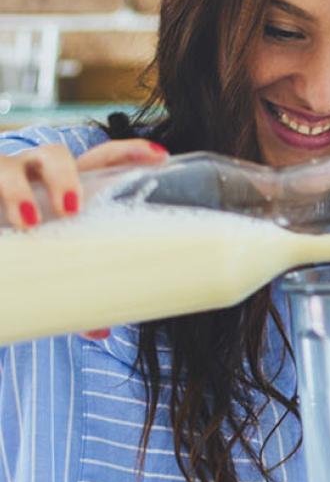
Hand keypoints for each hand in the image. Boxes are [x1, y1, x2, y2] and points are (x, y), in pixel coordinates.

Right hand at [1, 138, 167, 338]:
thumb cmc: (27, 251)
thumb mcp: (53, 266)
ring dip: (17, 190)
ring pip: (7, 168)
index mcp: (68, 185)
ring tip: (28, 221)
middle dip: (63, 176)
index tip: (162, 158)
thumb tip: (100, 330)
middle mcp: (34, 175)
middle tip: (71, 210)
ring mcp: (2, 179)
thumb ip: (77, 294)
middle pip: (55, 156)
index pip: (102, 158)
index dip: (130, 151)